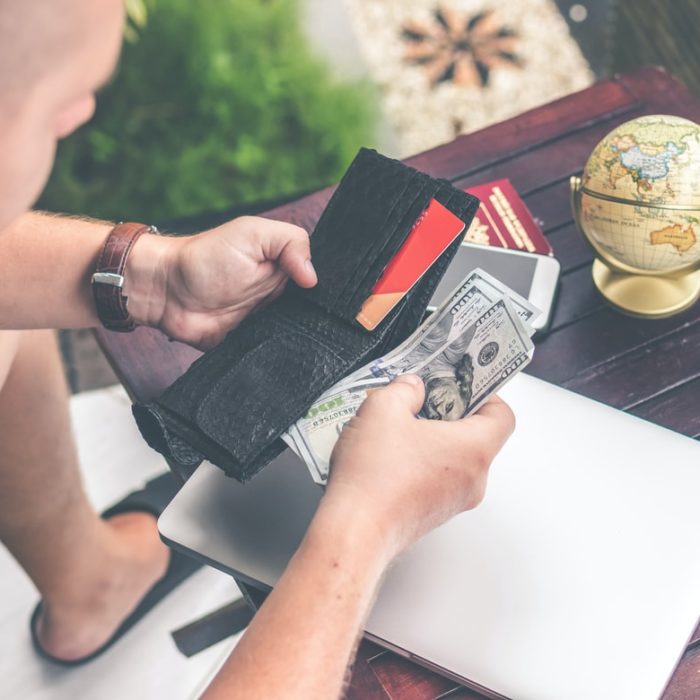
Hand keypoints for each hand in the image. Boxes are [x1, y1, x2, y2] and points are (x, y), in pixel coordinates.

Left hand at [130, 216, 316, 349]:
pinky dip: (281, 354)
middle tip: (327, 321)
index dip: (330, 287)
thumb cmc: (205, 257)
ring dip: (302, 336)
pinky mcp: (254, 344)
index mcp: (286, 267)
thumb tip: (314, 278)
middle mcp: (282, 295)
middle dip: (321, 316)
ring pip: (299, 334)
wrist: (166, 292)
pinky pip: (276, 353)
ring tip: (309, 337)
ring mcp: (269, 321)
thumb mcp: (252, 233)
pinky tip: (289, 353)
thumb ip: (290, 242)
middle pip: (314, 310)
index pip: (320, 279)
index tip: (340, 297)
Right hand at [320, 375, 514, 560]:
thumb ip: (404, 389)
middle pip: (477, 437)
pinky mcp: (431, 514)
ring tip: (398, 426)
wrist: (354, 533)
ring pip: (454, 459)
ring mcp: (452, 500)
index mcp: (472, 450)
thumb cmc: (374, 478)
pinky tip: (388, 454)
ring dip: (431, 438)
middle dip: (449, 413)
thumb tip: (412, 387)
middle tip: (424, 398)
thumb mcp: (383, 408)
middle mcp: (471, 479)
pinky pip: (436, 478)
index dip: (486, 394)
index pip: (502, 416)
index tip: (464, 383)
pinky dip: (420, 461)